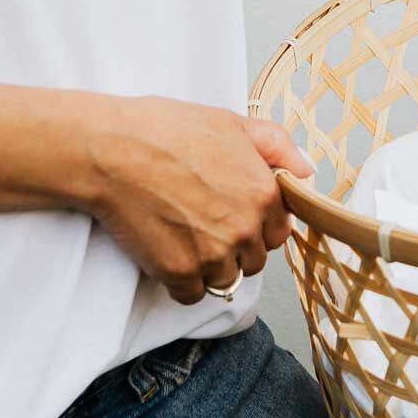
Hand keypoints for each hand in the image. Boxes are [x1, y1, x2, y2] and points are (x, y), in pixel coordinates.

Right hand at [78, 95, 313, 303]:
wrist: (110, 150)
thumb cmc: (164, 130)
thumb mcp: (230, 123)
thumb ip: (277, 146)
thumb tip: (307, 171)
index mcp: (263, 194)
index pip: (277, 232)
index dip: (254, 224)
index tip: (229, 214)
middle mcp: (245, 229)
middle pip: (252, 260)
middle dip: (233, 248)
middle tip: (200, 222)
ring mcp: (213, 255)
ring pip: (225, 280)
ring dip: (208, 267)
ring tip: (181, 236)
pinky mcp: (179, 272)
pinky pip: (192, 294)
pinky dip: (180, 281)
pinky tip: (165, 251)